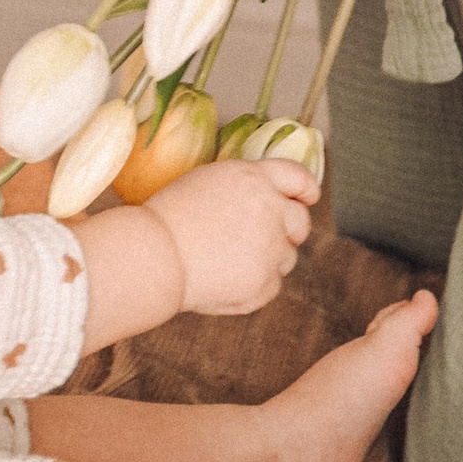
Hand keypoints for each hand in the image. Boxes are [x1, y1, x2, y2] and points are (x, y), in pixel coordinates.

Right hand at [149, 158, 314, 315]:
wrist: (154, 255)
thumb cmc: (168, 217)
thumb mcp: (207, 181)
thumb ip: (244, 187)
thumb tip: (265, 198)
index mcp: (254, 178)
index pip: (298, 177)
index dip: (306, 188)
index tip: (308, 196)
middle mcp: (270, 210)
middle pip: (301, 221)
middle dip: (289, 229)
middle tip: (262, 237)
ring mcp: (270, 249)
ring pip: (286, 256)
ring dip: (268, 258)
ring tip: (228, 259)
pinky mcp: (264, 283)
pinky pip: (272, 284)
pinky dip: (256, 284)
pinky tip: (226, 278)